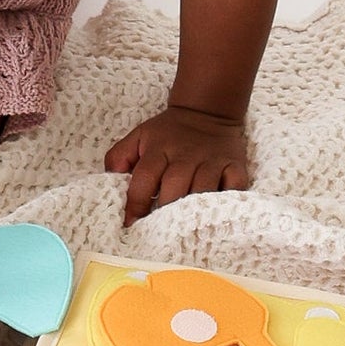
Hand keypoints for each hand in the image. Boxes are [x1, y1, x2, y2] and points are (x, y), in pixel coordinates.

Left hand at [104, 106, 250, 226]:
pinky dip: (226, 202)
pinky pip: (234, 187)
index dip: (135, 205)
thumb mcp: (138, 137)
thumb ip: (118, 158)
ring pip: (203, 191)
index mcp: (158, 149)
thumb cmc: (167, 133)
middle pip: (174, 187)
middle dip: (164, 212)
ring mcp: (212, 160)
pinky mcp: (234, 165)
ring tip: (184, 231)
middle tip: (158, 233)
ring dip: (193, 212)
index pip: (144, 179)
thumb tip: (110, 184)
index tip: (131, 225)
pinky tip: (215, 215)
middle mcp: (185, 155)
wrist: (206, 112)